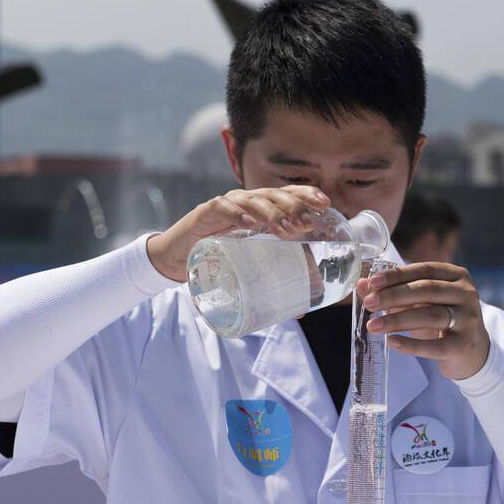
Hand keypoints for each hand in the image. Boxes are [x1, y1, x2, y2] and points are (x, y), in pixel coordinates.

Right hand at [146, 186, 330, 280]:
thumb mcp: (249, 266)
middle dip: (293, 206)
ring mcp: (226, 206)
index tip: (326, 204)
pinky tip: (249, 224)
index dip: (305, 194)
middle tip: (307, 225)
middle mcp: (245, 202)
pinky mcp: (204, 213)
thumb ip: (273, 281)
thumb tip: (303, 309)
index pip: (286, 194)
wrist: (178, 257)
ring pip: (252, 200)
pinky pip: (222, 208)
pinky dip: (237, 214)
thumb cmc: (219, 258)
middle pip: (273, 194)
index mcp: (260, 210)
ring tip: (284, 229)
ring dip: (271, 212)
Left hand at [361, 261, 489, 380]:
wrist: (472, 352)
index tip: (372, 283)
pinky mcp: (464, 344)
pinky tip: (392, 342)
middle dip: (394, 296)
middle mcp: (466, 293)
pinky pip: (435, 345)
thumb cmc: (442, 322)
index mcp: (456, 276)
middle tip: (369, 304)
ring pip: (430, 315)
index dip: (397, 275)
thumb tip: (362, 285)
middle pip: (427, 290)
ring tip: (373, 326)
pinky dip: (411, 344)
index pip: (424, 270)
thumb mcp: (421, 304)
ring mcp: (469, 319)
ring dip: (397, 320)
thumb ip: (395, 292)